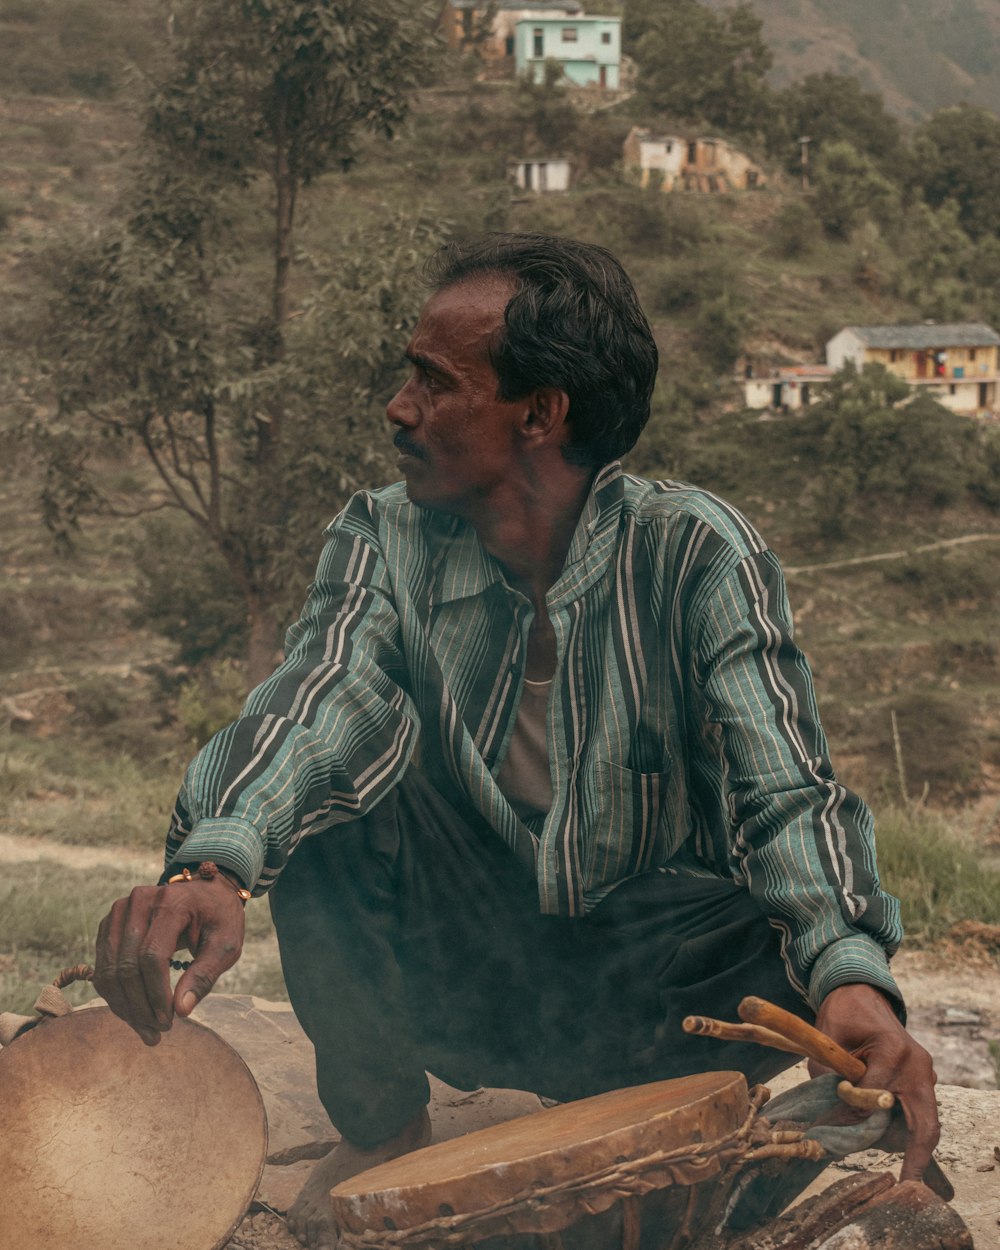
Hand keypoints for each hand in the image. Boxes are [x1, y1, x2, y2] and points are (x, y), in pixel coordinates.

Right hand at [93, 875, 245, 1045]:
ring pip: (109, 970)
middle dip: (140, 1006)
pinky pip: (102, 967)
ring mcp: (120, 912)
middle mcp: (139, 903)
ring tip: (146, 1030)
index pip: (152, 956)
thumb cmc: (219, 918)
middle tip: (157, 1032)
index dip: (156, 994)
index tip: (168, 1021)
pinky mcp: (109, 925)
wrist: (206, 893)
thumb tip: (181, 1011)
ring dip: (124, 1006)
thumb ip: (205, 974)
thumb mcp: (226, 943)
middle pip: (127, 965)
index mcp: (171, 903)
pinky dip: (115, 995)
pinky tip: (134, 1013)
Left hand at [815, 983, 938, 1184]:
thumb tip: (829, 1120)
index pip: (876, 1095)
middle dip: (915, 1157)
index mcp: (893, 1049)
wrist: (860, 994)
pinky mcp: (921, 1081)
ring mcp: (924, 1074)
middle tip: (904, 1184)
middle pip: (924, 1122)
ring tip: (888, 1163)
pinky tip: (891, 1147)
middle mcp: (917, 1065)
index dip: (851, 1109)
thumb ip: (829, 1077)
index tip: (829, 1123)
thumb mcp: (827, 1038)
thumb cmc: (841, 1015)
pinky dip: (905, 1131)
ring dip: (905, 1143)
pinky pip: (919, 1114)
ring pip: (924, 1122)